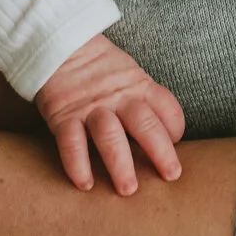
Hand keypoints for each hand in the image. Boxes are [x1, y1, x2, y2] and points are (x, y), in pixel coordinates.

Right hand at [33, 34, 185, 196]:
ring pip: (109, 136)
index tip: (176, 143)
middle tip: (170, 176)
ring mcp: (90, 108)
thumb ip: (146, 100)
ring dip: (120, 164)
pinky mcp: (63, 116)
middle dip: (160, 152)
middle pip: (144, 124)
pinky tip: (86, 184)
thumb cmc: (100, 68)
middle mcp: (118, 98)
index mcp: (138, 86)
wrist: (59, 46)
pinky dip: (78, 164)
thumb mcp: (130, 75)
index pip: (166, 106)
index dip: (175, 127)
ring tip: (128, 189)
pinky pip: (71, 142)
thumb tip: (167, 136)